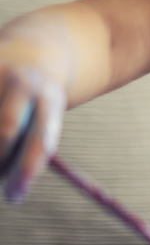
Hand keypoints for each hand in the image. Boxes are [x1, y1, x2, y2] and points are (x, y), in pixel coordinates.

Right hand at [0, 17, 72, 201]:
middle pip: (5, 129)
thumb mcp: (46, 116)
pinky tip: (0, 137)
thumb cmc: (38, 97)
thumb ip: (29, 145)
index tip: (14, 198)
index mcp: (49, 99)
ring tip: (0, 157)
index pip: (39, 139)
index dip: (26, 171)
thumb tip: (12, 190)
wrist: (38, 45)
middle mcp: (23, 83)